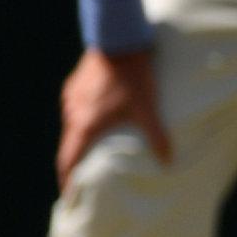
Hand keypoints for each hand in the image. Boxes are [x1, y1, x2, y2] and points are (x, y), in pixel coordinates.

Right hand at [57, 46, 171, 189]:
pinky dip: (82, 120)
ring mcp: (70, 98)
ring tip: (89, 150)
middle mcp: (72, 114)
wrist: (118, 41)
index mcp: (84, 125)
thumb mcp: (147, 109)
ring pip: (71, 126)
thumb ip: (157, 136)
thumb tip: (169, 161)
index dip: (67, 180)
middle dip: (72, 164)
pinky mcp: (74, 85)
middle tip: (79, 178)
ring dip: (78, 140)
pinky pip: (75, 109)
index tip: (68, 195)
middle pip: (67, 146)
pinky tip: (95, 120)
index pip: (68, 161)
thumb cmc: (133, 78)